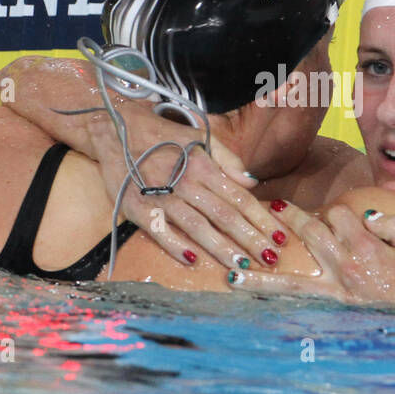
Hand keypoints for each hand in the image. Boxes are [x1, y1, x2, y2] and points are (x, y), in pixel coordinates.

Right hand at [84, 104, 287, 270]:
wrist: (114, 128)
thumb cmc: (163, 136)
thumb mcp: (199, 137)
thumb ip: (228, 159)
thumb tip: (252, 183)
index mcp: (204, 165)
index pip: (239, 197)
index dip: (261, 218)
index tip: (280, 237)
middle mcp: (185, 181)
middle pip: (223, 214)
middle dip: (249, 238)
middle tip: (270, 258)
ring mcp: (160, 195)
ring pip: (196, 225)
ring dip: (220, 247)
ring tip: (241, 266)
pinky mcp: (135, 207)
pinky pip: (159, 229)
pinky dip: (174, 245)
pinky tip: (192, 260)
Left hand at [228, 202, 394, 306]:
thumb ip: (393, 226)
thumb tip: (366, 216)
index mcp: (368, 247)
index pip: (340, 216)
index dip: (340, 214)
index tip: (345, 221)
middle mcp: (347, 266)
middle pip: (311, 233)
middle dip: (292, 219)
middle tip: (271, 208)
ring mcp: (338, 290)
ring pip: (293, 274)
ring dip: (262, 270)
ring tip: (233, 268)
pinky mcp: (336, 308)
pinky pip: (300, 301)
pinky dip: (274, 297)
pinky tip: (252, 297)